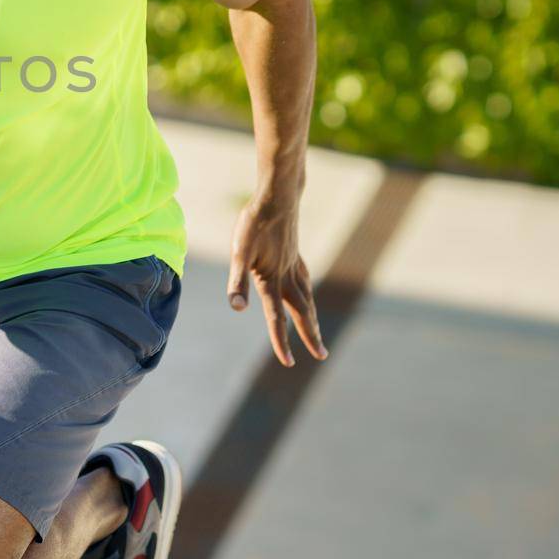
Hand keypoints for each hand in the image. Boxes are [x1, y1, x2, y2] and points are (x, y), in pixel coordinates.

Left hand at [226, 191, 327, 366]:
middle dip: (310, 335)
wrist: (278, 196)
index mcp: (272, 280)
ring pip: (306, 297)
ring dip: (311, 317)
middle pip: (301, 312)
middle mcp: (287, 276)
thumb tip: (237, 308)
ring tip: (316, 332)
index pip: (277, 318)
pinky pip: (304, 279)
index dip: (281, 341)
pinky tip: (306, 291)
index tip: (288, 363)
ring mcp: (294, 264)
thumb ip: (237, 281)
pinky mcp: (295, 252)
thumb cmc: (254, 223)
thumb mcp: (239, 251)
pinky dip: (307, 292)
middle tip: (321, 355)